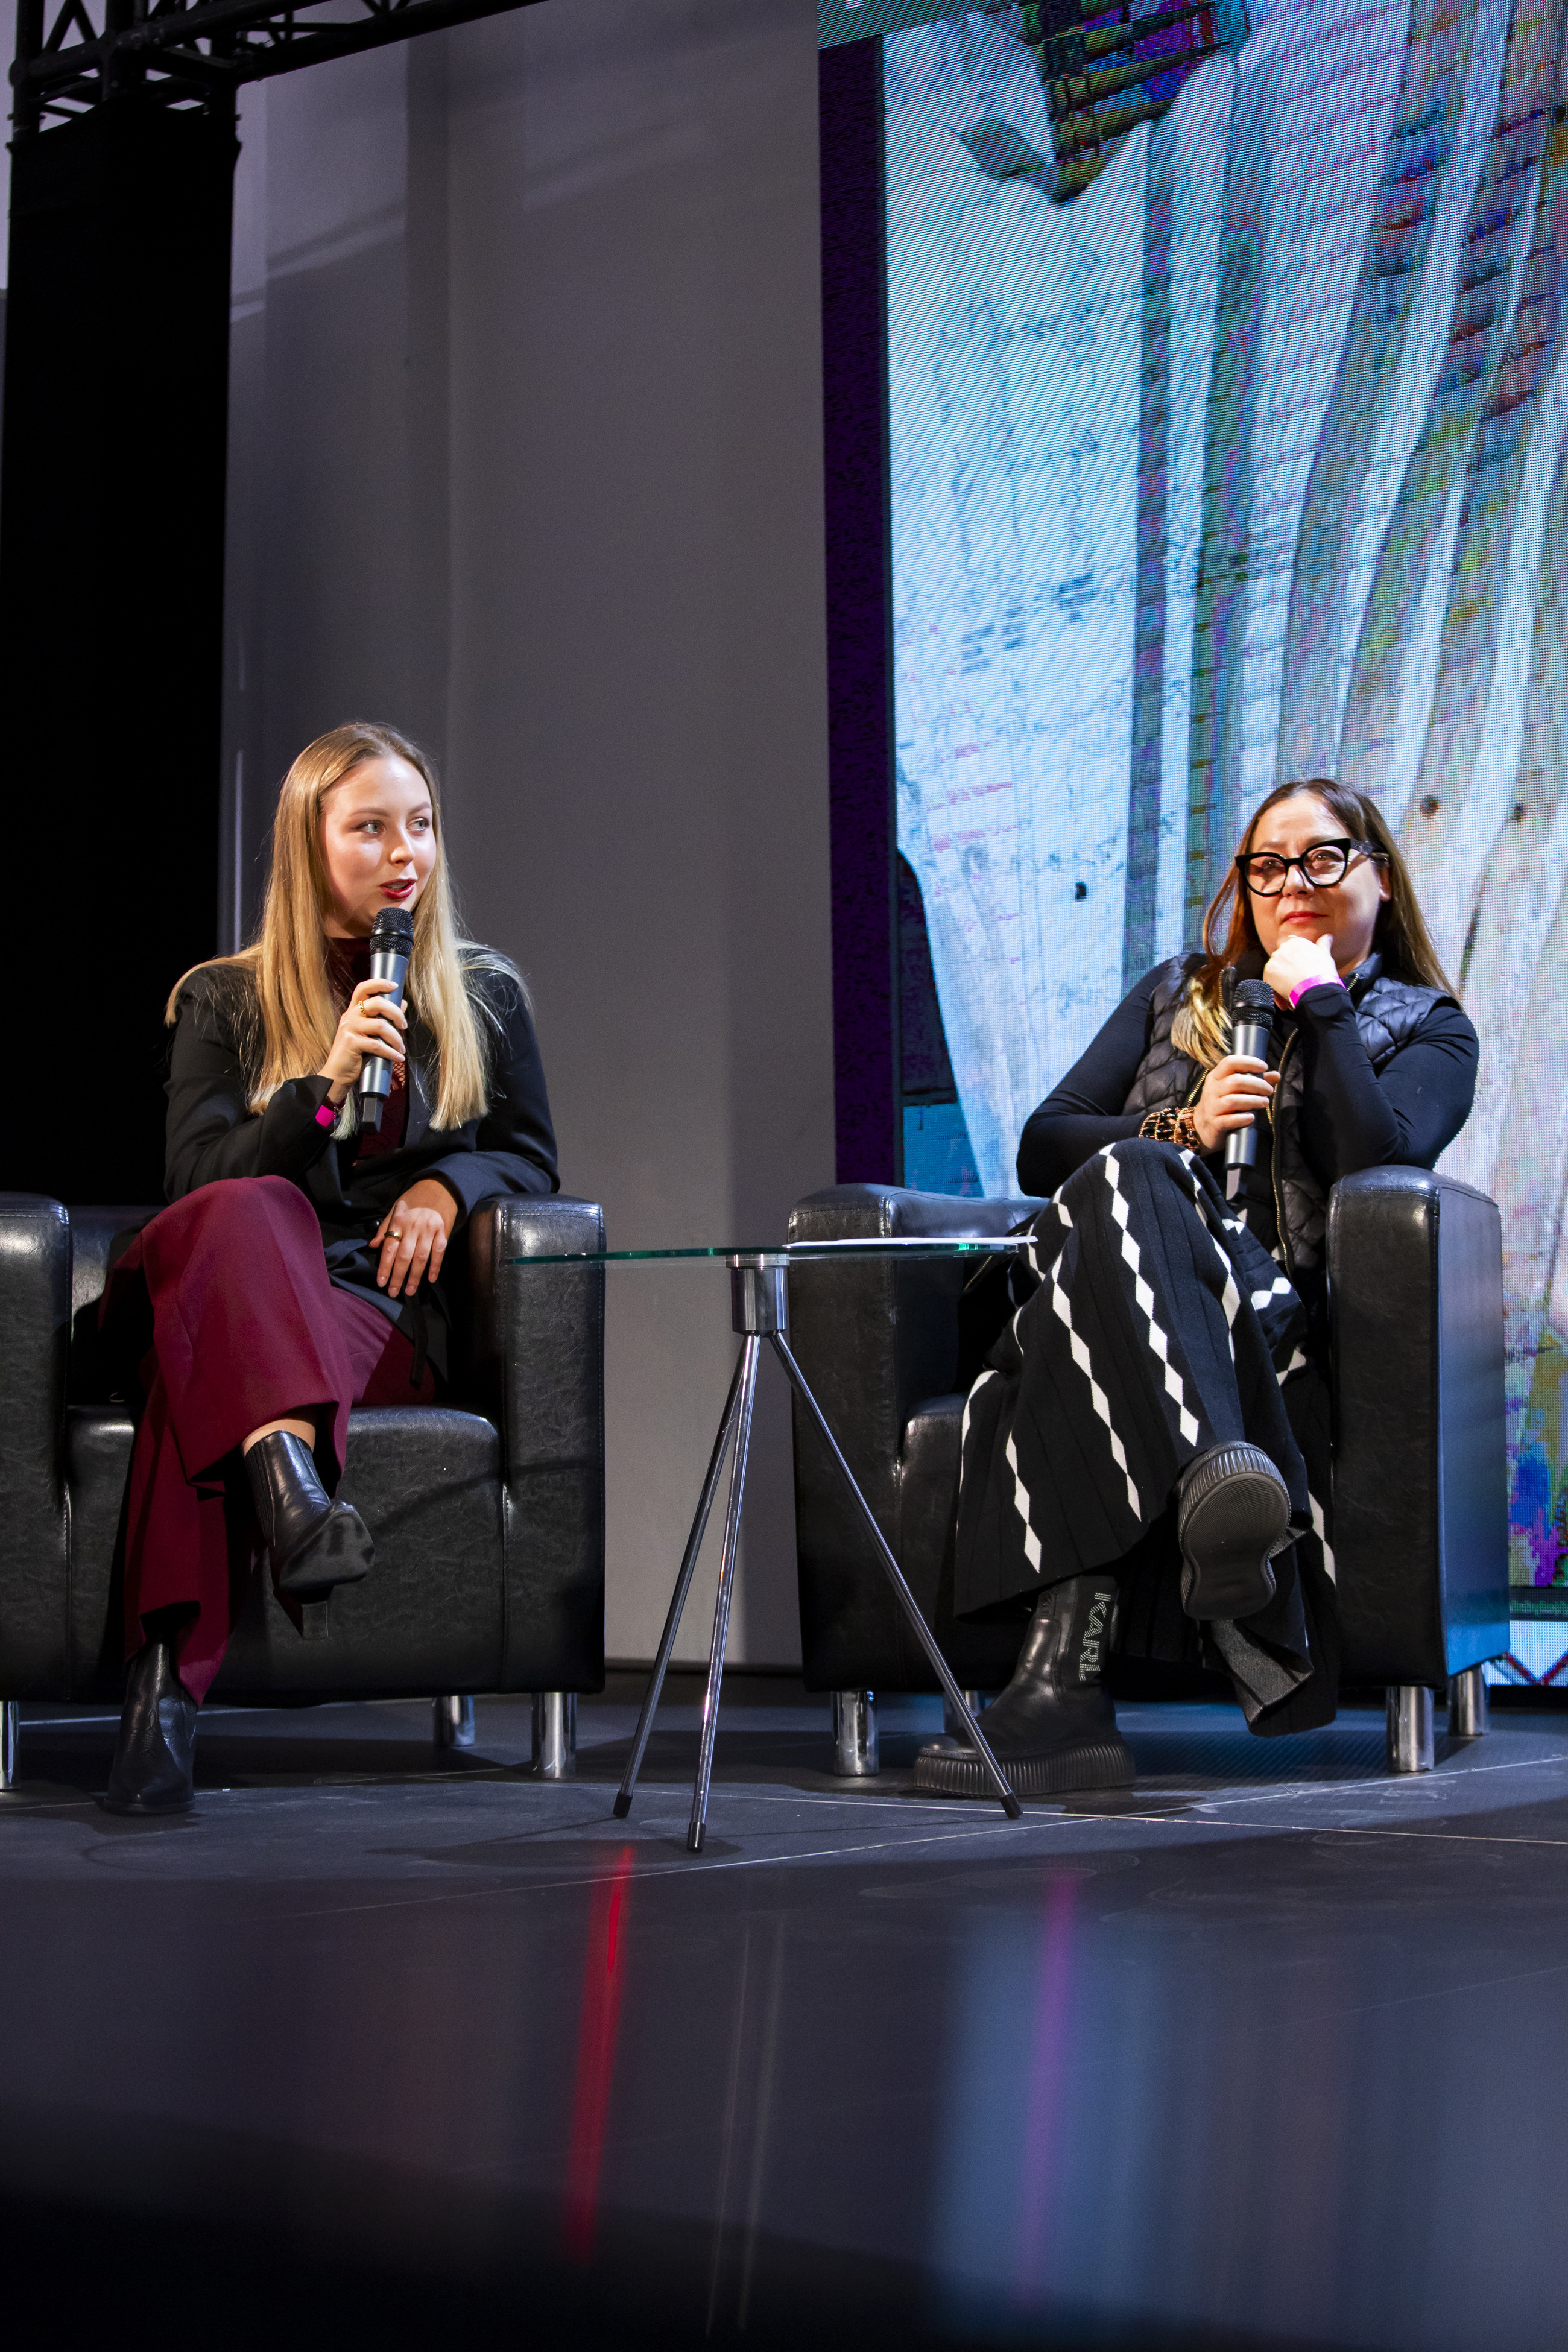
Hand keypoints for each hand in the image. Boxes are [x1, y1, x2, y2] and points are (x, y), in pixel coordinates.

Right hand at [318, 976, 406, 1103]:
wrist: (337, 1074)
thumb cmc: (355, 1054)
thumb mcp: (369, 1034)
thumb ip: (384, 1018)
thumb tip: (403, 1003)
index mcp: (353, 1011)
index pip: (363, 989)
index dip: (379, 983)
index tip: (394, 985)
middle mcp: (350, 1016)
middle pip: (377, 1003)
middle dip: (396, 1013)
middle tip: (404, 1026)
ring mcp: (349, 1029)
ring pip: (381, 1025)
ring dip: (396, 1038)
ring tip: (401, 1048)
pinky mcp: (351, 1043)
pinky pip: (377, 1045)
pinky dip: (391, 1052)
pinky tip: (398, 1058)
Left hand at [372, 1179, 458, 1298]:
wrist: (440, 1187)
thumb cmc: (414, 1200)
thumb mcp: (396, 1209)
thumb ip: (385, 1228)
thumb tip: (373, 1246)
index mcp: (399, 1221)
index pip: (389, 1248)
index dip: (384, 1267)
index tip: (381, 1282)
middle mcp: (414, 1226)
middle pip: (404, 1257)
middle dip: (398, 1277)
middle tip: (393, 1292)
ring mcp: (430, 1229)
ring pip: (421, 1258)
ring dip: (415, 1276)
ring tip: (409, 1291)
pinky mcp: (443, 1232)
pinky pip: (439, 1253)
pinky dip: (435, 1267)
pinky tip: (430, 1279)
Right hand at [1192, 1054, 1277, 1153]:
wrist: (1202, 1128)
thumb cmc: (1222, 1105)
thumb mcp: (1235, 1090)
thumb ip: (1255, 1081)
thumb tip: (1275, 1075)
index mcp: (1216, 1077)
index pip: (1230, 1062)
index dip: (1249, 1062)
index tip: (1264, 1068)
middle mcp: (1211, 1090)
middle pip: (1234, 1081)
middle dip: (1256, 1084)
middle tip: (1269, 1090)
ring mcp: (1211, 1107)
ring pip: (1232, 1101)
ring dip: (1253, 1101)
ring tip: (1265, 1103)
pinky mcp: (1214, 1124)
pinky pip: (1228, 1120)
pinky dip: (1242, 1118)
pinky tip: (1252, 1117)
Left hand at [1262, 929, 1339, 1006]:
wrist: (1316, 987)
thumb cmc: (1323, 972)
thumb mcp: (1326, 955)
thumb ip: (1324, 944)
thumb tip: (1327, 937)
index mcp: (1297, 942)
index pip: (1291, 952)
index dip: (1295, 965)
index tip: (1300, 974)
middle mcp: (1284, 947)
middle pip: (1282, 964)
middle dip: (1288, 976)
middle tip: (1297, 987)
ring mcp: (1275, 959)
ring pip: (1276, 974)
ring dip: (1282, 985)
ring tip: (1292, 996)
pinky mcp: (1269, 971)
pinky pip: (1269, 983)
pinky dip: (1276, 993)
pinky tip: (1286, 1001)